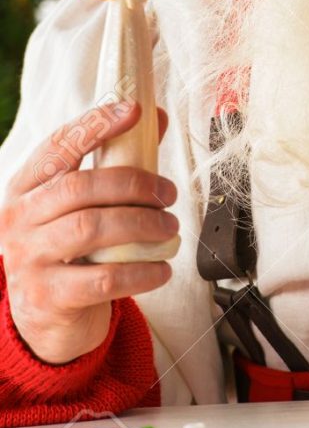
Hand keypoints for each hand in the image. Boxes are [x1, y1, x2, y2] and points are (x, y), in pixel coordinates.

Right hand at [0, 100, 176, 363]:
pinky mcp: (47, 297)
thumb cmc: (70, 247)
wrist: (45, 316)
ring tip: (169, 228)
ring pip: (90, 229)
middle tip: (168, 193)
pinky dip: (141, 271)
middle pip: (80, 187)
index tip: (135, 111)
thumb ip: (117, 160)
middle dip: (134, 184)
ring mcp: (29, 258)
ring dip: (142, 225)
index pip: (59, 144)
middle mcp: (20, 218)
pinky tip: (162, 268)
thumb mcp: (83, 203)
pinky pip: (103, 279)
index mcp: (27, 186)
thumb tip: (155, 117)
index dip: (97, 124)